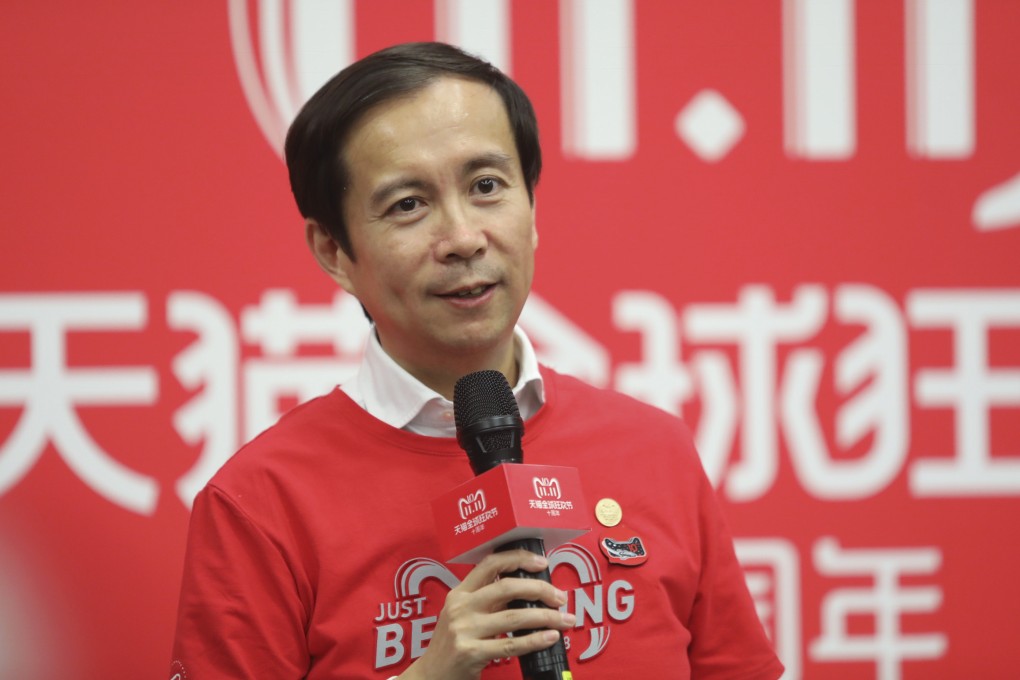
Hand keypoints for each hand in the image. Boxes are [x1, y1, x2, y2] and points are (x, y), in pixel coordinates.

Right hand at [399, 549, 574, 679]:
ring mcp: (465, 630)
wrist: (431, 675)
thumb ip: (488, 601)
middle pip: (507, 588)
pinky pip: (511, 645)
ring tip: (565, 620)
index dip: (518, 559)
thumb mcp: (463, 615)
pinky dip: (535, 640)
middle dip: (540, 589)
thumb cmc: (453, 643)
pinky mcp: (471, 653)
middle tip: (560, 597)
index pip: (490, 563)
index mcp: (459, 593)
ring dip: (546, 617)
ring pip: (514, 617)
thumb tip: (528, 590)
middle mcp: (461, 607)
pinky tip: (551, 637)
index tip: (541, 562)